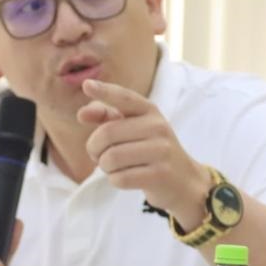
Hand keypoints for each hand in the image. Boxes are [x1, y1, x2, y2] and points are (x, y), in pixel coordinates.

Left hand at [77, 79, 210, 226]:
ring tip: (114, 167)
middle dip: (94, 148)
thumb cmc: (151, 151)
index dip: (104, 91)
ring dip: (104, 166)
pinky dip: (114, 180)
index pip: (124, 98)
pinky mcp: (160, 174)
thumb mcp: (134, 129)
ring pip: (110, 158)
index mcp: (149, 111)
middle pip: (107, 134)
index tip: (86, 85)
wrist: (184, 180)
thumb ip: (107, 117)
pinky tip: (125, 178)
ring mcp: (161, 151)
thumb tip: (82, 114)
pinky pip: (119, 178)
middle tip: (98, 155)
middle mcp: (157, 127)